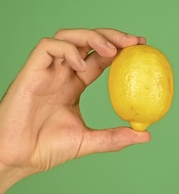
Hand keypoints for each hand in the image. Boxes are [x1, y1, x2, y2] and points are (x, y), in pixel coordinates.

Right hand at [0, 28, 149, 193]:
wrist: (17, 158)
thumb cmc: (46, 149)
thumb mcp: (89, 141)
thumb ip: (115, 137)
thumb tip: (145, 134)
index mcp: (74, 84)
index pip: (99, 57)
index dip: (120, 49)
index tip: (141, 47)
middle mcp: (61, 73)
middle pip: (87, 40)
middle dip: (111, 36)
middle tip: (134, 42)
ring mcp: (46, 71)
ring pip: (67, 36)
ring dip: (92, 37)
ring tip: (111, 50)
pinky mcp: (31, 72)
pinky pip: (47, 47)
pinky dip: (67, 50)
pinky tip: (82, 65)